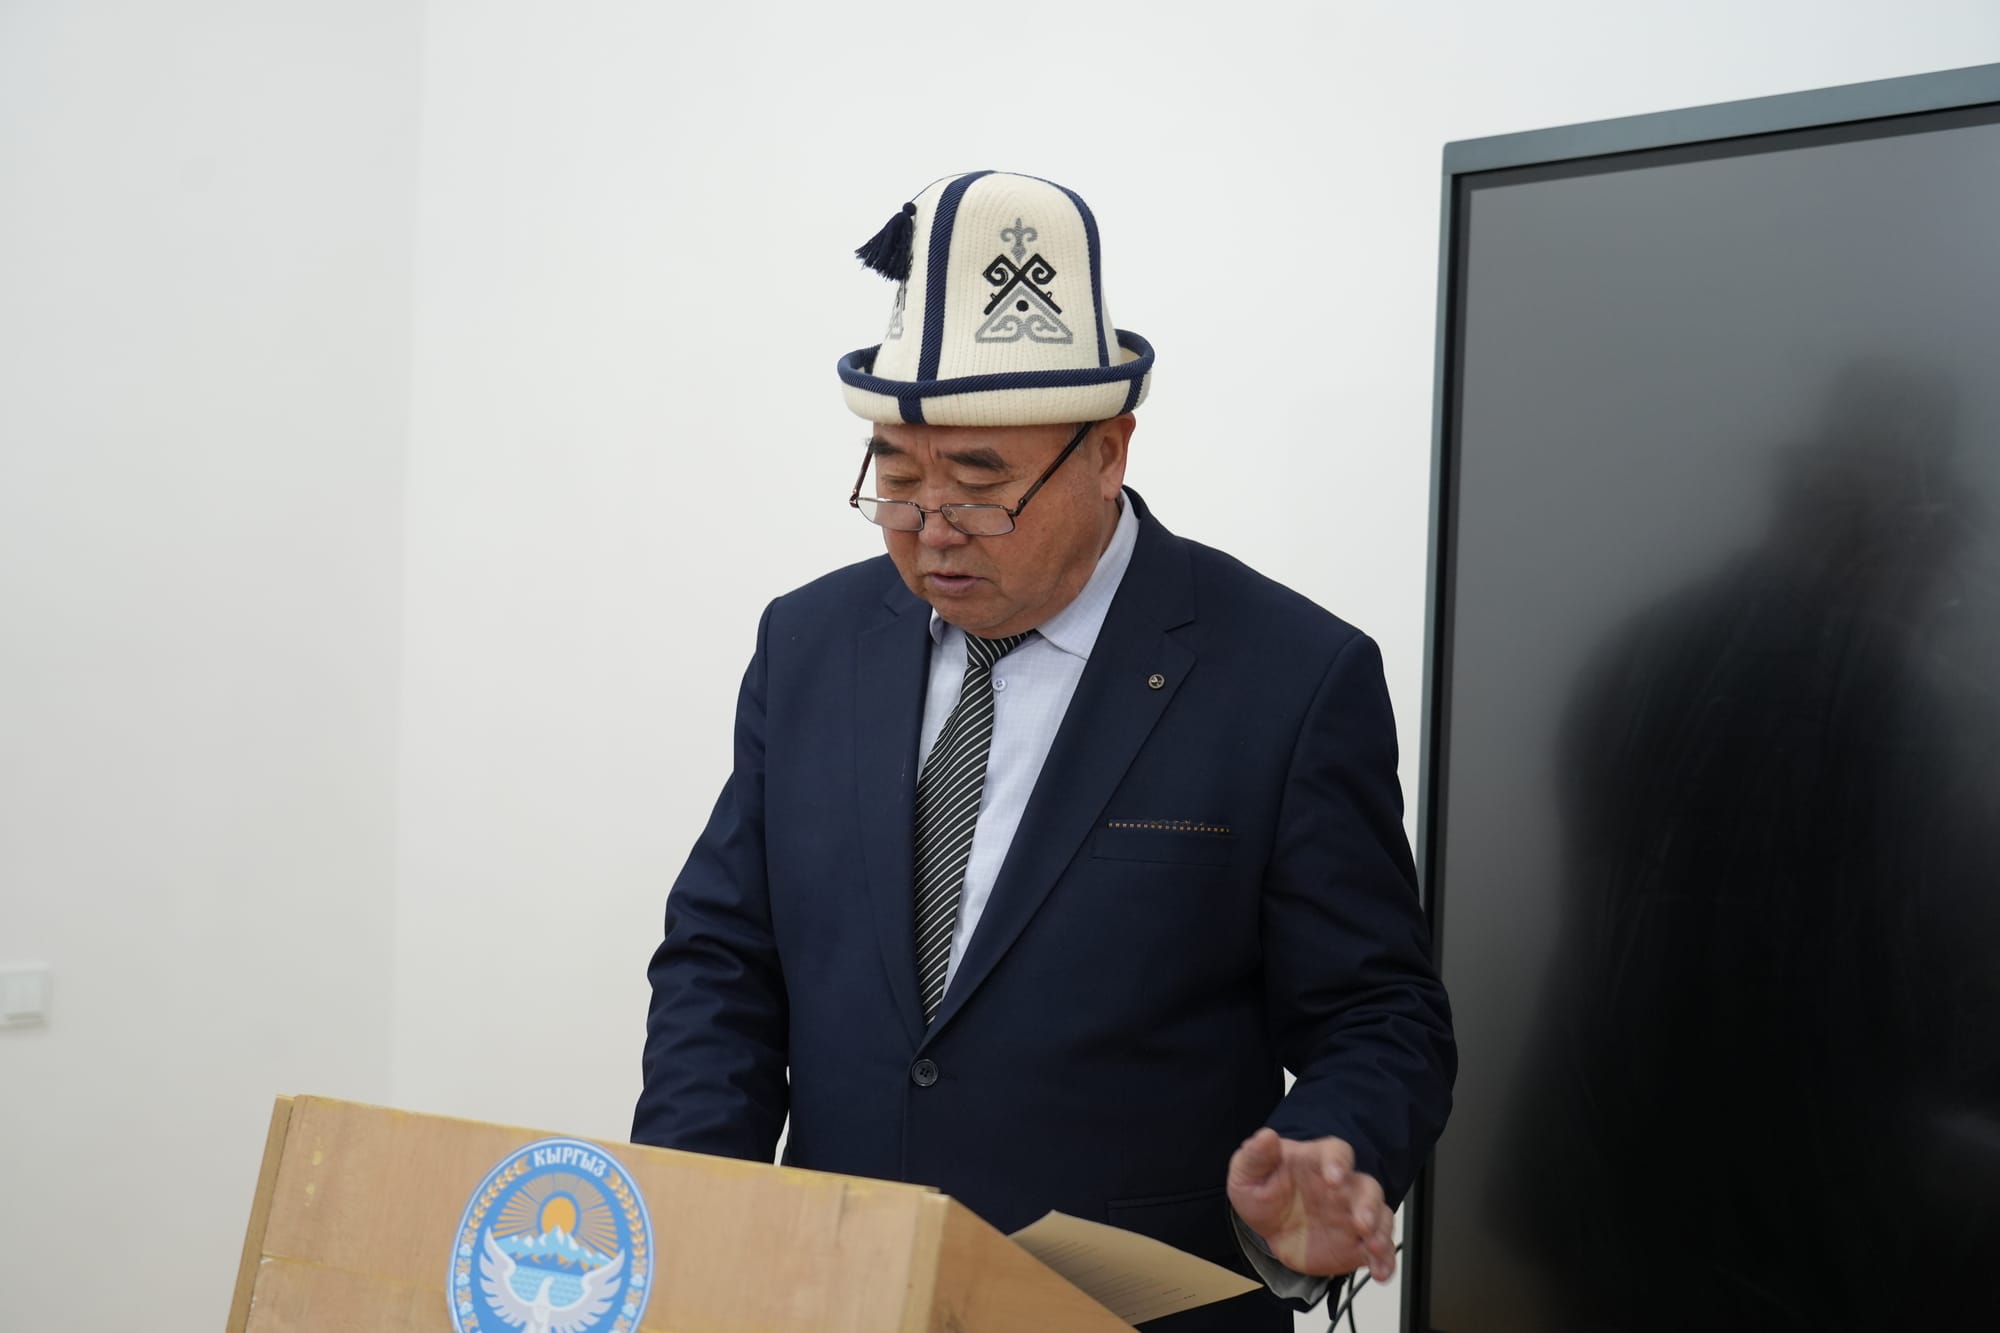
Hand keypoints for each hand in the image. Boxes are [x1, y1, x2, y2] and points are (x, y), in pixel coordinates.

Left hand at [1226, 1128, 1393, 1280]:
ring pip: (1380, 1217)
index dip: (1338, 1162)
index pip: (1337, 1152)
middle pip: (1367, 1187)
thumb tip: (1266, 1137)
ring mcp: (1353, 1215)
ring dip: (1382, 1232)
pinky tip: (1381, 1272)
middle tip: (1362, 1222)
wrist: (1269, 1228)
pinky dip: (1384, 1260)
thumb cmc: (1263, 1191)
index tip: (1333, 1177)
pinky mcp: (1357, 1243)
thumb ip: (1256, 1156)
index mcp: (1317, 1162)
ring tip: (1375, 1247)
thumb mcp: (1248, 1173)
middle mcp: (1343, 1187)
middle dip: (1368, 1204)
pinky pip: (1378, 1250)